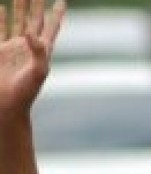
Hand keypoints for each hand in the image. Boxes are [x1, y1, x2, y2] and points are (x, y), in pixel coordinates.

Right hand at [0, 0, 64, 114]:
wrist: (8, 104)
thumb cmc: (26, 92)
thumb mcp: (38, 72)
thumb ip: (38, 52)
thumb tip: (30, 33)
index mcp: (43, 51)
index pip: (52, 27)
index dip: (56, 14)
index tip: (62, 1)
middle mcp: (30, 47)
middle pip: (35, 20)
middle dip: (37, 5)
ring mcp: (14, 48)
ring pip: (18, 21)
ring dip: (19, 8)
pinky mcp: (0, 51)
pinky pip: (0, 30)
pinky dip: (1, 18)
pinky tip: (2, 8)